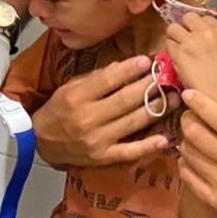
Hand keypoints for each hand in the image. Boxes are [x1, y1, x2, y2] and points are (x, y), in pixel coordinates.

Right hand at [33, 56, 168, 167]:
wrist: (42, 141)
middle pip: (125, 100)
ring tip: (175, 98)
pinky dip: (148, 146)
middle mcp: (87, 118)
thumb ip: (95, 79)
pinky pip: (129, 151)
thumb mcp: (70, 88)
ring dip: (157, 109)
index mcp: (77, 97)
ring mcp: (97, 139)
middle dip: (149, 86)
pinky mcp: (103, 157)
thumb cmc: (58, 110)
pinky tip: (164, 138)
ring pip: (133, 122)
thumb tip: (123, 66)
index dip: (129, 70)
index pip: (107, 80)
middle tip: (167, 77)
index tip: (147, 60)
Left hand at [165, 13, 216, 116]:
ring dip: (173, 37)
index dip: (197, 27)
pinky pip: (168, 43)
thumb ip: (211, 40)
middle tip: (183, 41)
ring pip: (173, 27)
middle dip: (183, 27)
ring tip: (178, 51)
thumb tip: (193, 34)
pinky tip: (177, 61)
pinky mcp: (180, 51)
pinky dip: (169, 51)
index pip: (204, 17)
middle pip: (187, 16)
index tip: (195, 36)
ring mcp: (192, 40)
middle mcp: (208, 32)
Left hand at [178, 88, 216, 217]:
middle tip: (188, 118)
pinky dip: (185, 162)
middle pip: (197, 135)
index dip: (200, 104)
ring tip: (192, 138)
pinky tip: (192, 158)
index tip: (188, 94)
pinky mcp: (214, 202)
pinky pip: (186, 174)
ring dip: (185, 141)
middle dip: (187, 121)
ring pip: (188, 153)